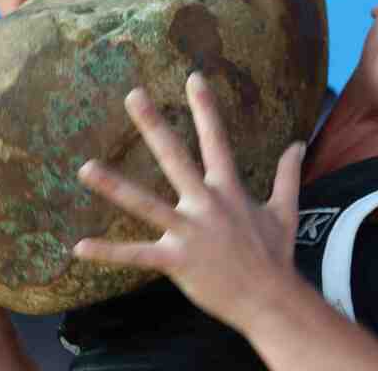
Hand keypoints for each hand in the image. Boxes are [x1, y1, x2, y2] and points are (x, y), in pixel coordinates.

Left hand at [73, 72, 305, 330]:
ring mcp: (190, 232)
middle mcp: (207, 204)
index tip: (193, 77)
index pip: (215, 139)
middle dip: (154, 125)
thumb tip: (299, 144)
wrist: (272, 299)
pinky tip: (79, 247)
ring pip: (146, 204)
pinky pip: (137, 256)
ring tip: (85, 168)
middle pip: (175, 157)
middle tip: (133, 95)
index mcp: (229, 190)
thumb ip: (287, 174)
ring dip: (115, 186)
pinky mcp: (177, 262)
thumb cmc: (276, 255)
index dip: (205, 107)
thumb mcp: (285, 209)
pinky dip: (109, 252)